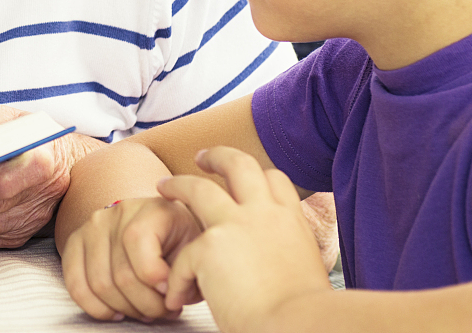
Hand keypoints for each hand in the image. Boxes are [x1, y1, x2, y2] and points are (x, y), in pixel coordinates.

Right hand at [62, 197, 203, 321]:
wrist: (163, 228)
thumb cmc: (182, 242)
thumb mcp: (196, 248)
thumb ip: (189, 267)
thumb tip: (172, 294)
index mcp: (152, 208)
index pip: (137, 242)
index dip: (156, 279)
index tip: (172, 293)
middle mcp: (118, 212)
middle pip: (121, 274)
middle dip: (146, 304)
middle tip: (163, 310)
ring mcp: (94, 226)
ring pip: (100, 284)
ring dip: (125, 308)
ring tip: (145, 310)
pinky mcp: (77, 242)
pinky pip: (75, 283)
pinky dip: (96, 307)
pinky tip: (117, 310)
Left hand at [158, 147, 331, 332]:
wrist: (303, 328)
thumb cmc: (308, 316)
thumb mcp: (307, 270)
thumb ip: (288, 254)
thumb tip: (279, 266)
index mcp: (291, 221)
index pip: (273, 179)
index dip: (258, 175)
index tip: (246, 177)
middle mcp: (264, 214)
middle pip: (237, 164)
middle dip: (217, 156)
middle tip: (201, 158)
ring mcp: (235, 225)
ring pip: (197, 188)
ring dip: (177, 185)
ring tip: (163, 187)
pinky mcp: (210, 247)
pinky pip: (182, 257)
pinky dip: (176, 277)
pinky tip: (175, 296)